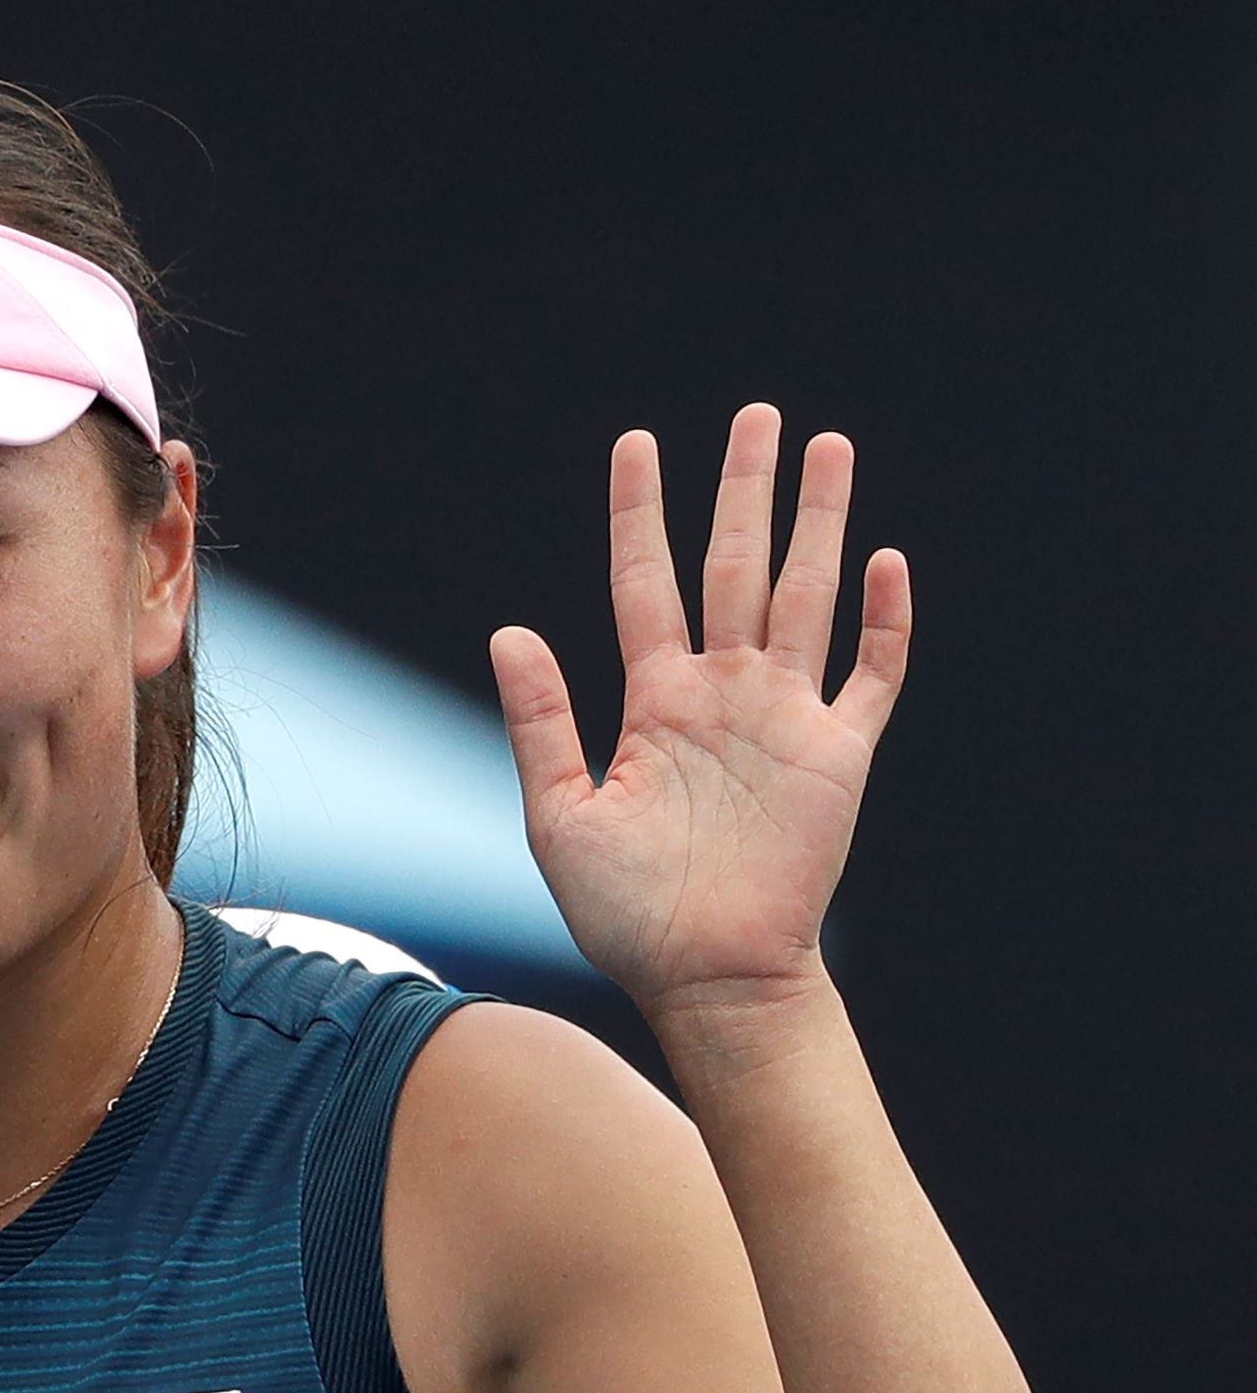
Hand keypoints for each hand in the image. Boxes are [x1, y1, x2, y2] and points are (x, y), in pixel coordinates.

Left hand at [487, 402, 911, 1016]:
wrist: (706, 978)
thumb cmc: (625, 912)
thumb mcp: (559, 812)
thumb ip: (540, 719)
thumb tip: (509, 630)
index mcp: (654, 701)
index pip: (644, 582)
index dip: (639, 513)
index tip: (636, 443)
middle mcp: (721, 694)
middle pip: (735, 566)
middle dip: (746, 490)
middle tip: (758, 415)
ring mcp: (785, 719)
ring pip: (805, 596)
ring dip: (818, 523)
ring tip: (827, 448)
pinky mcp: (839, 756)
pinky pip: (871, 676)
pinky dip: (883, 621)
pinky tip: (884, 561)